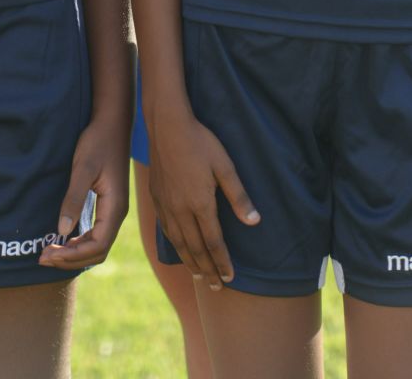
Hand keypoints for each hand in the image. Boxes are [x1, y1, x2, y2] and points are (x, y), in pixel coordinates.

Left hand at [37, 115, 129, 270]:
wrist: (112, 123)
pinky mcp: (108, 205)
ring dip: (74, 252)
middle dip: (71, 258)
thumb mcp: (83, 168)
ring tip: (50, 251)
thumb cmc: (98, 142)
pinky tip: (64, 239)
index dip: (73, 255)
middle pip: (97, 251)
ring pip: (97, 245)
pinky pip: (96, 234)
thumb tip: (62, 230)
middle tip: (43, 256)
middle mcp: (117, 214)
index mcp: (115, 208)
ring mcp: (114, 210)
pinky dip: (79, 242)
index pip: (97, 246)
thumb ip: (74, 198)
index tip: (48, 252)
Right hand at [147, 113, 259, 290]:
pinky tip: (178, 248)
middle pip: (195, 248)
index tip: (230, 278)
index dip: (222, 262)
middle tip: (215, 287)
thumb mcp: (225, 165)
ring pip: (178, 242)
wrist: (167, 125)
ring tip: (199, 275)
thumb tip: (254, 221)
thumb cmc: (200, 142)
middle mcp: (181, 210)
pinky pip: (166, 230)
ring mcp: (166, 205)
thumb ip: (238, 196)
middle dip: (207, 269)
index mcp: (200, 204)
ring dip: (190, 261)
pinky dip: (174, 245)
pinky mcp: (156, 197)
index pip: (214, 242)